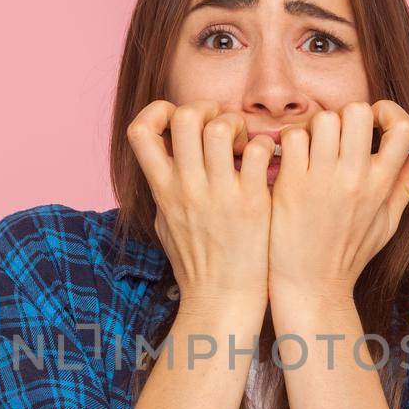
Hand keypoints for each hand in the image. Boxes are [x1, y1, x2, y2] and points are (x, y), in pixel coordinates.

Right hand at [125, 99, 272, 317]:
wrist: (222, 301)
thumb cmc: (196, 264)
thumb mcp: (164, 224)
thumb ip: (163, 189)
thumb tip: (163, 162)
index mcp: (163, 189)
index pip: (140, 131)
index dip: (157, 111)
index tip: (178, 120)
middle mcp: (187, 187)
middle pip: (183, 116)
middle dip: (205, 108)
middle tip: (221, 126)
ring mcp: (219, 194)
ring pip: (221, 127)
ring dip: (237, 125)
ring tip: (245, 145)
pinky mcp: (252, 204)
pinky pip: (259, 152)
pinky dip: (266, 147)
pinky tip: (268, 162)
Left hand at [267, 100, 408, 306]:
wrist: (310, 287)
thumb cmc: (349, 255)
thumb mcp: (387, 222)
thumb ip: (407, 183)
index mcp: (382, 185)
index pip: (403, 127)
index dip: (388, 112)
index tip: (374, 122)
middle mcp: (355, 178)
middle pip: (358, 110)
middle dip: (347, 115)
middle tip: (337, 136)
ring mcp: (322, 180)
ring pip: (323, 119)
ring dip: (316, 128)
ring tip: (311, 148)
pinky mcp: (291, 185)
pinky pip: (293, 138)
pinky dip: (289, 142)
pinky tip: (289, 159)